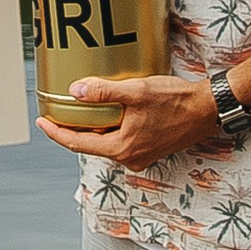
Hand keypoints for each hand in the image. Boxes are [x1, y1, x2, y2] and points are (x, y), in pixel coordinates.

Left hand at [35, 70, 221, 170]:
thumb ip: (104, 93)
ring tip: (78, 112)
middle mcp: (129, 158)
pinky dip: (109, 129)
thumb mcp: (136, 92)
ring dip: (91, 129)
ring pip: (106, 143)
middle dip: (71, 130)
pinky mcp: (150, 149)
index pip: (77, 144)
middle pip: (90, 145)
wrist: (208, 109)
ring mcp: (141, 155)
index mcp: (122, 148)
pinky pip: (120, 141)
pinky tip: (108, 114)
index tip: (42, 122)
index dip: (56, 133)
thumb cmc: (177, 101)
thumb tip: (76, 91)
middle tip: (56, 114)